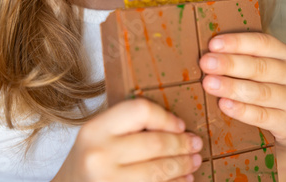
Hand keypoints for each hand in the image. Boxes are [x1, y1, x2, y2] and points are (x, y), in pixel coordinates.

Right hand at [52, 98, 202, 181]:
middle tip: (196, 144)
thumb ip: (128, 126)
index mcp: (95, 130)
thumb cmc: (89, 160)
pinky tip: (184, 180)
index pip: (140, 111)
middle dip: (182, 145)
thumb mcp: (99, 135)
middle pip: (155, 143)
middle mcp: (99, 155)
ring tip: (195, 161)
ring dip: (183, 166)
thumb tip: (177, 126)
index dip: (166, 118)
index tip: (180, 125)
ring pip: (159, 171)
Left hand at [199, 32, 285, 179]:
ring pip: (260, 92)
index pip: (262, 43)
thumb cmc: (272, 87)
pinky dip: (241, 110)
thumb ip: (245, 57)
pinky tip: (224, 104)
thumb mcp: (267, 67)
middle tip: (206, 63)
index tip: (213, 44)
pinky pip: (262, 116)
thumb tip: (210, 51)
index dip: (237, 42)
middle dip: (230, 64)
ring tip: (209, 83)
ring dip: (231, 87)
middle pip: (260, 67)